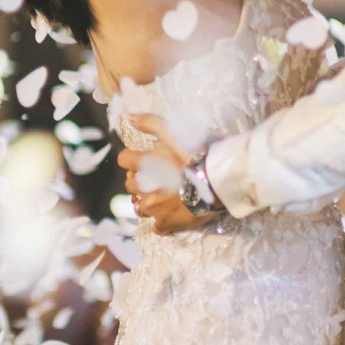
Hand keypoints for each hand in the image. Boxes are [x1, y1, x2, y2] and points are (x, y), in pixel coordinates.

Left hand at [116, 116, 214, 233]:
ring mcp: (155, 208)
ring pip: (140, 207)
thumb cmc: (199, 153)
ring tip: (162, 197)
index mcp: (145, 164)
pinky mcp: (167, 223)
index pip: (124, 160)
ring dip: (148, 201)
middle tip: (155, 177)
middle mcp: (144, 188)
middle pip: (130, 186)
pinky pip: (157, 226)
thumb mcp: (176, 132)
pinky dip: (161, 221)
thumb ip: (151, 123)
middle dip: (139, 180)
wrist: (220, 180)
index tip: (142, 158)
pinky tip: (170, 215)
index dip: (132, 158)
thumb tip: (128, 118)